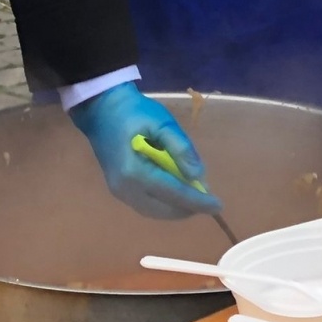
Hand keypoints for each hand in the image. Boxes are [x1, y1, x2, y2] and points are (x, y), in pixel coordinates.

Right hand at [68, 82, 219, 218]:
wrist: (102, 110)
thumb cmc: (134, 112)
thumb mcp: (162, 122)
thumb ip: (181, 148)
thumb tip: (198, 176)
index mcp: (134, 171)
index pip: (172, 193)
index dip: (197, 201)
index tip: (218, 206)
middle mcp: (125, 188)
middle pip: (163, 209)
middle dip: (188, 208)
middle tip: (209, 200)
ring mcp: (119, 192)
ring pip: (154, 211)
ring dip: (177, 208)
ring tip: (196, 198)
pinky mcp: (119, 190)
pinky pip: (146, 206)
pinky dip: (165, 204)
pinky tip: (177, 194)